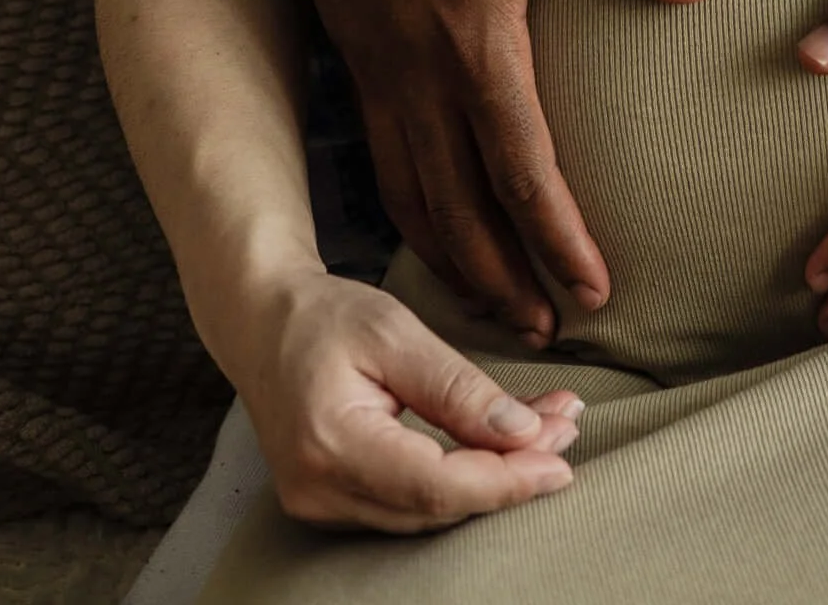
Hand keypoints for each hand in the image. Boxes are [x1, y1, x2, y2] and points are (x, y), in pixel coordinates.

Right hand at [227, 265, 581, 532]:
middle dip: (510, 474)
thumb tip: (524, 435)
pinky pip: (408, 504)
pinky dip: (459, 479)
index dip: (506, 480)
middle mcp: (320, 490)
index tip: (562, 459)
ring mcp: (321, 506)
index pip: (436, 484)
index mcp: (331, 442)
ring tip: (547, 431)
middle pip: (436, 505)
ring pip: (427, 511)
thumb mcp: (395, 332)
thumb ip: (458, 387)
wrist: (262, 323)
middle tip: (566, 427)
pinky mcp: (332, 504)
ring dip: (492, 477)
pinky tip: (499, 446)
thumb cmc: (325, 316)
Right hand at [260, 0, 712, 341]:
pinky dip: (409, 215)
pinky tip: (433, 230)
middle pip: (459, 207)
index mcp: (474, 32)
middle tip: (547, 332)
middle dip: (504, 278)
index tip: (594, 288)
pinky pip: (381, 162)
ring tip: (495, 307)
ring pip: (411, 195)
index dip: (558, 234)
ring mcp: (376, 67)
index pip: (521, 162)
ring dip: (454, 261)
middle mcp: (417, 68)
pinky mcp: (353, 55)